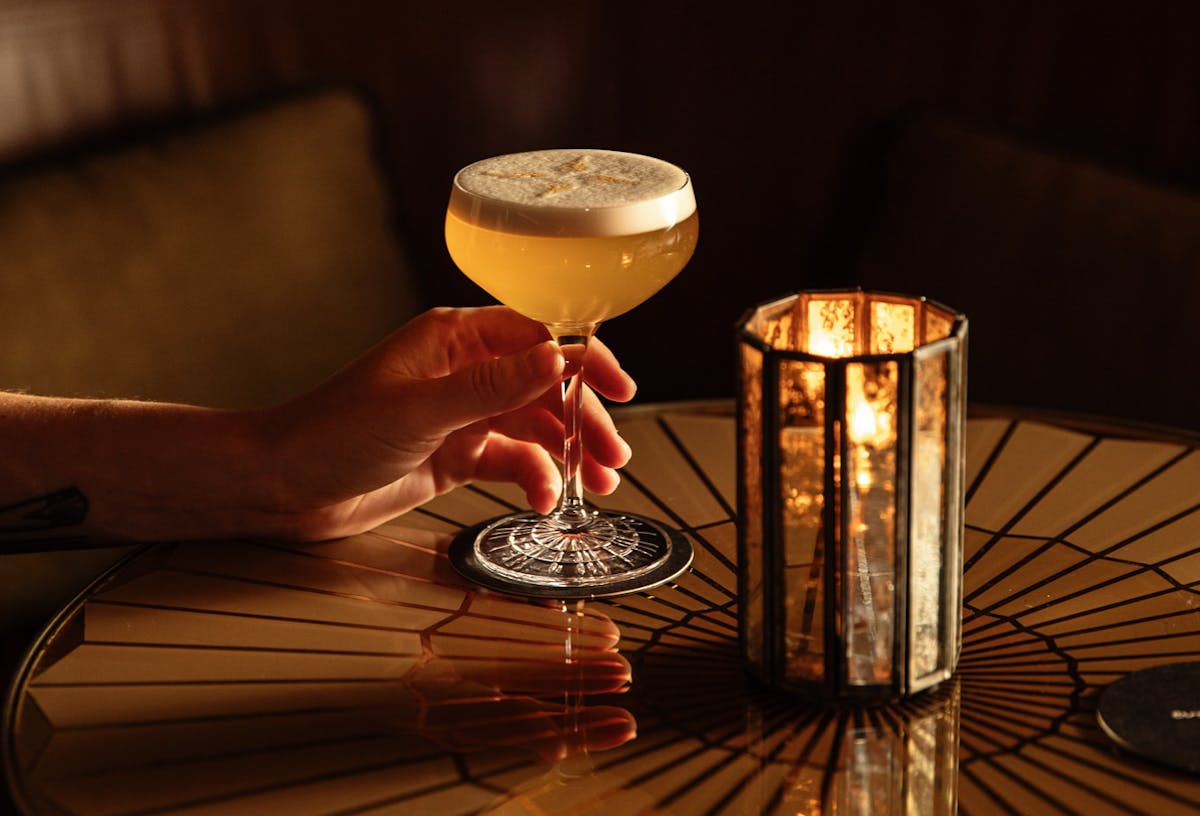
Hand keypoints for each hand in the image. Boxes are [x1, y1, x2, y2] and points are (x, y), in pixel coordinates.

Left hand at [265, 307, 636, 538]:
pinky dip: (534, 479)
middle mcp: (464, 371)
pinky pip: (512, 461)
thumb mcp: (418, 410)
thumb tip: (555, 358)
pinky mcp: (456, 454)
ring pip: (534, 427)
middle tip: (610, 457)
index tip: (620, 389)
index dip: (583, 361)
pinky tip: (543, 500)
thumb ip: (491, 387)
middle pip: (545, 386)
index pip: (537, 336)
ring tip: (594, 485)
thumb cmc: (331, 433)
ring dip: (567, 455)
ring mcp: (461, 413)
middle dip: (582, 419)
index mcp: (454, 339)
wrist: (284, 487)